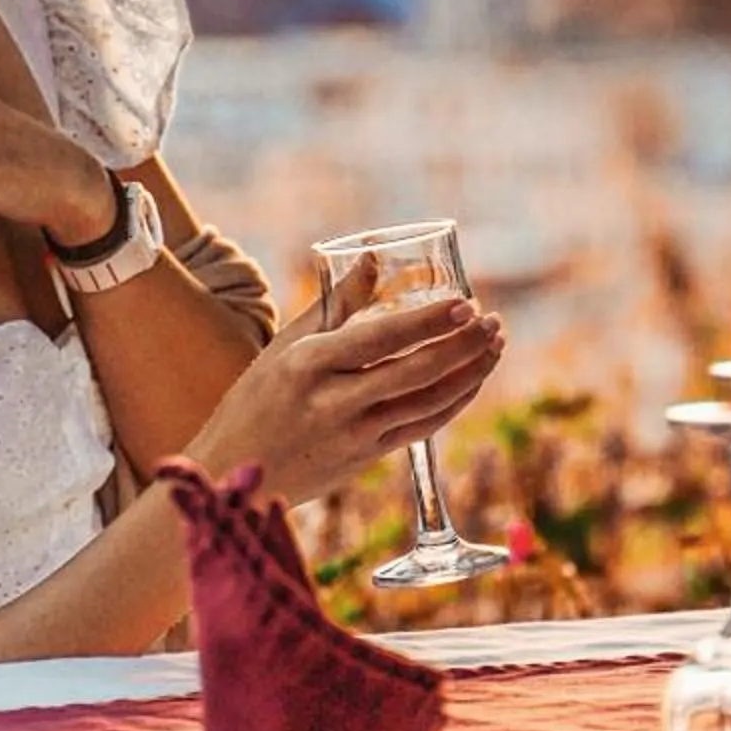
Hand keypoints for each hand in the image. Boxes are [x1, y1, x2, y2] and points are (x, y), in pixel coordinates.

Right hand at [189, 293, 505, 504]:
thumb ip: (335, 304)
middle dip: (463, 346)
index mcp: (307, 364)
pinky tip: (472, 379)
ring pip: (428, 403)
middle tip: (493, 322)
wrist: (236, 473)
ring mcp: (353, 435)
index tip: (465, 304)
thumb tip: (372, 257)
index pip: (381, 338)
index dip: (429, 322)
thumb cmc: (257, 400)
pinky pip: (423, 427)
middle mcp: (332, 402)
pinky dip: (454, 401)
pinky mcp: (367, 458)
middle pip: (415, 372)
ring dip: (469, 373)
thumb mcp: (285, 346)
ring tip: (494, 345)